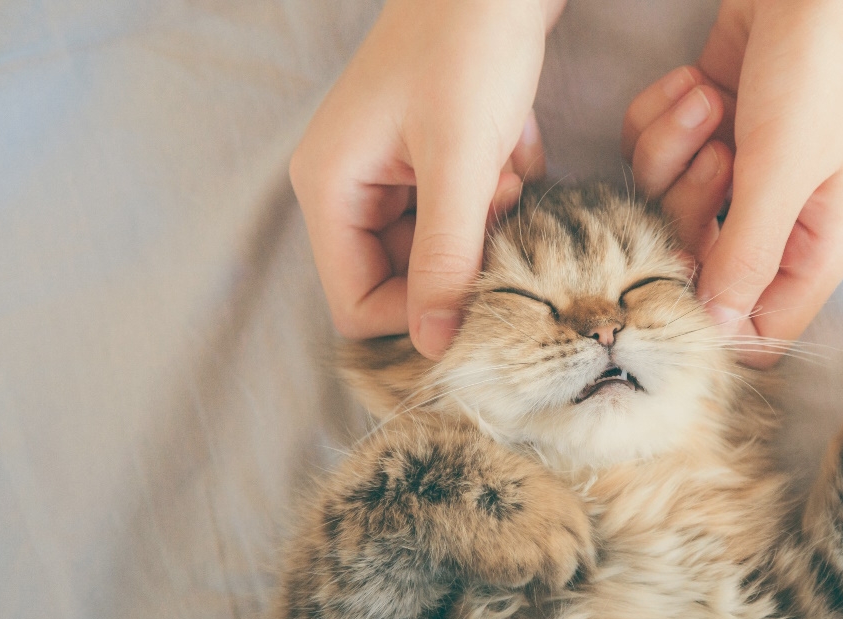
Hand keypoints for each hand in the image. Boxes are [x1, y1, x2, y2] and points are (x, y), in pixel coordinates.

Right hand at [291, 0, 564, 358]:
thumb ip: (446, 256)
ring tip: (505, 168)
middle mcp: (351, 185)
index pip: (356, 303)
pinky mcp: (430, 155)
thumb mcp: (461, 161)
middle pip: (403, 276)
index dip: (418, 312)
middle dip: (461, 255)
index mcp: (331, 188)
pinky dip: (496, 190)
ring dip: (485, 223)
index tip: (479, 288)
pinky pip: (464, 208)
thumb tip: (434, 346)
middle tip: (498, 206)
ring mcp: (390, 169)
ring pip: (442, 244)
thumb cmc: (470, 48)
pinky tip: (511, 145)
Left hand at [622, 0, 842, 367]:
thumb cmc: (824, 67)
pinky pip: (653, 146)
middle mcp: (776, 213)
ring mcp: (738, 165)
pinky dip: (665, 113)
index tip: (677, 280)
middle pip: (695, 259)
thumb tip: (718, 333)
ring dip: (675, 147)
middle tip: (721, 154)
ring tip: (715, 100)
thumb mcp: (787, 169)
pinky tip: (699, 81)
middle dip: (688, 206)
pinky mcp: (705, 123)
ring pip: (665, 197)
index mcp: (816, 242)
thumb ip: (747, 255)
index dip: (713, 315)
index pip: (759, 325)